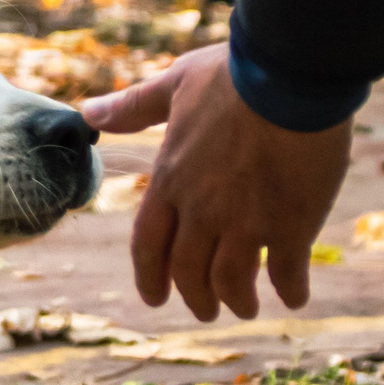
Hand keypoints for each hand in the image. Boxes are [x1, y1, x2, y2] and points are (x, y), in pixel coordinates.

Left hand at [82, 44, 353, 320]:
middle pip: (188, 271)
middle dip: (195, 297)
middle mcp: (201, 208)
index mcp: (170, 180)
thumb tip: (88, 113)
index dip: (149, 276)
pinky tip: (295, 297)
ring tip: (246, 308)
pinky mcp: (291, 223)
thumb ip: (134, 108)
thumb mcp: (175, 84)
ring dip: (237, 300)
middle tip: (205, 310)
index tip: (153, 298)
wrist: (291, 74)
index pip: (147, 243)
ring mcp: (245, 220)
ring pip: (231, 280)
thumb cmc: (233, 74)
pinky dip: (289, 290)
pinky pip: (286, 271)